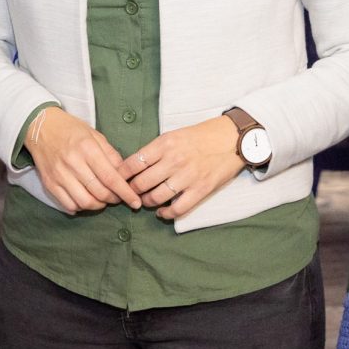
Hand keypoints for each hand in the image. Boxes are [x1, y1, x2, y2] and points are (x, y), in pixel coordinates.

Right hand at [27, 107, 137, 212]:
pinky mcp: (49, 183)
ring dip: (98, 205)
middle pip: (99, 192)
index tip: (135, 202)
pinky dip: (80, 207)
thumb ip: (111, 155)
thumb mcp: (95, 135)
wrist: (41, 127)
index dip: (125, 193)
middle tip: (118, 197)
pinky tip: (85, 200)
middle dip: (114, 199)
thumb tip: (125, 174)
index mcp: (87, 149)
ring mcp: (59, 175)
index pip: (110, 177)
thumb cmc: (71, 129)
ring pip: (84, 202)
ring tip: (102, 199)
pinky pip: (68, 204)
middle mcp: (73, 163)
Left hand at [126, 117, 247, 220]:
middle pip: (141, 183)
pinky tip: (162, 212)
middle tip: (129, 193)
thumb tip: (134, 165)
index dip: (121, 175)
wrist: (232, 138)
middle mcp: (174, 160)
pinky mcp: (201, 189)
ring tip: (144, 201)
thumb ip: (155, 150)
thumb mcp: (174, 135)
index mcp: (164, 144)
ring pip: (156, 197)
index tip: (116, 179)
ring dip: (146, 202)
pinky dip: (166, 213)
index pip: (133, 163)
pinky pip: (178, 208)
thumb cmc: (201, 136)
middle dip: (131, 191)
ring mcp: (187, 176)